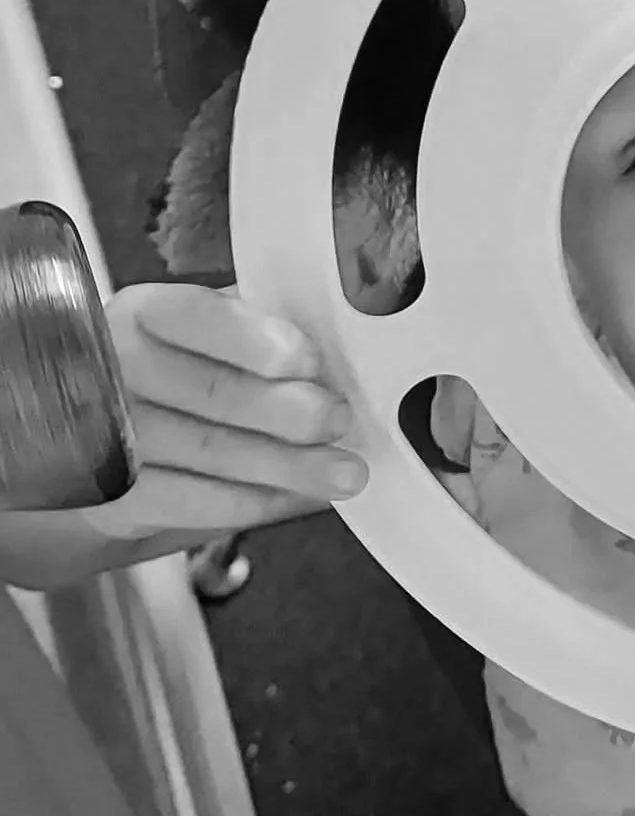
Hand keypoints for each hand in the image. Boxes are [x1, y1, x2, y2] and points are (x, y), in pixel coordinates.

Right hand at [81, 282, 367, 546]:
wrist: (119, 434)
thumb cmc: (186, 368)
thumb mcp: (214, 331)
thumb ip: (261, 330)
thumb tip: (334, 353)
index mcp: (144, 313)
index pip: (191, 314)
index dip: (253, 338)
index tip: (309, 360)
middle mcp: (118, 369)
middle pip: (210, 391)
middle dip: (287, 410)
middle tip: (338, 419)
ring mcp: (111, 436)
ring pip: (212, 451)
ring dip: (288, 465)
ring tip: (342, 472)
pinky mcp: (119, 495)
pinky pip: (195, 502)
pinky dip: (256, 500)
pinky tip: (296, 495)